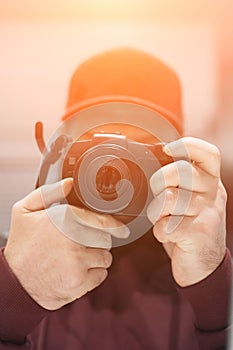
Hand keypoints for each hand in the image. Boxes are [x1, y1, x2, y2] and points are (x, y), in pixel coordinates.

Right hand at [4, 178, 128, 309]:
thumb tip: (69, 183)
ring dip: (96, 258)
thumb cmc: (22, 245)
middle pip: (105, 240)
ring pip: (105, 257)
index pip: (102, 221)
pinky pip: (101, 275)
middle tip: (81, 244)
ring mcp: (77, 262)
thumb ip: (47, 193)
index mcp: (63, 220)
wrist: (14, 281)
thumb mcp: (25, 211)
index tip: (120, 229)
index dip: (114, 225)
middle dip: (97, 241)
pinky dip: (94, 274)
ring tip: (77, 258)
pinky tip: (78, 271)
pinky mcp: (79, 283)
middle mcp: (73, 240)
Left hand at [147, 137, 226, 286]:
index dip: (187, 145)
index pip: (208, 153)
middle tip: (159, 196)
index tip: (166, 149)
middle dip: (158, 182)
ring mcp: (209, 213)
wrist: (203, 264)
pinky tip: (170, 236)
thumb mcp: (191, 199)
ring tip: (165, 220)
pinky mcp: (200, 233)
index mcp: (211, 181)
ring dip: (156, 213)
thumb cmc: (189, 225)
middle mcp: (214, 194)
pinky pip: (165, 225)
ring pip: (168, 199)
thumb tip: (156, 156)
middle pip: (179, 171)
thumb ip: (180, 180)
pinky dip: (159, 232)